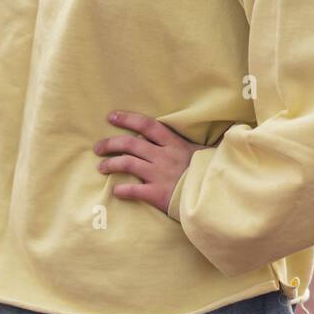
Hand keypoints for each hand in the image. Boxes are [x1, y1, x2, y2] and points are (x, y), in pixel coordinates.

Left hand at [93, 110, 214, 215]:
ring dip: (110, 164)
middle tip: (97, 148)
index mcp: (173, 143)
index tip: (111, 117)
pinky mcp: (158, 194)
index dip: (127, 119)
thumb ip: (186, 144)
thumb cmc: (209, 172)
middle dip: (110, 144)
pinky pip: (133, 190)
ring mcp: (159, 175)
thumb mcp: (200, 152)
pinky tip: (116, 191)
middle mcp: (163, 156)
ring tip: (101, 167)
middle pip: (129, 144)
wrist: (216, 196)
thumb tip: (195, 131)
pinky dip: (122, 190)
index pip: (146, 125)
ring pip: (127, 164)